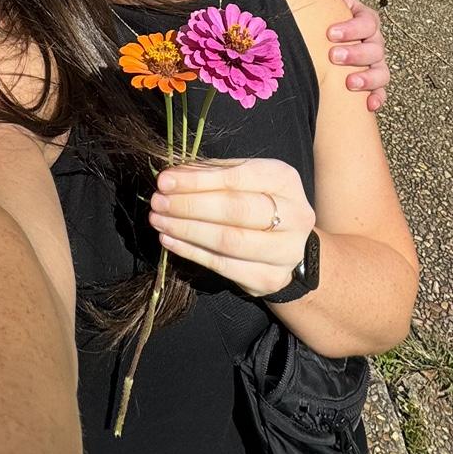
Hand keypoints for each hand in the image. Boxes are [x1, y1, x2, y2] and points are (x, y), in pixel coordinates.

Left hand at [148, 158, 314, 300]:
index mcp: (283, 179)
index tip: (165, 180)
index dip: (198, 180)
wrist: (288, 245)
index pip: (237, 177)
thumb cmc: (257, 202)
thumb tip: (172, 176)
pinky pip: (224, 266)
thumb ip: (209, 174)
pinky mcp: (271, 278)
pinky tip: (170, 240)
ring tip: (159, 221)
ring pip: (229, 241)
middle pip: (236, 210)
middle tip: (158, 202)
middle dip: (190, 206)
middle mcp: (294, 215)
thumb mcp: (241, 179)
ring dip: (187, 230)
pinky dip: (192, 252)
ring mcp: (286, 250)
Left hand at [324, 0, 388, 111]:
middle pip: (375, 48)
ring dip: (368, 78)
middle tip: (334, 56)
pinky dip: (377, 98)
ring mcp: (375, 62)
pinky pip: (381, 91)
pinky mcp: (372, 82)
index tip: (330, 34)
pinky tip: (368, 105)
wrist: (318, 36)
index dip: (352, 28)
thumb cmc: (324, 14)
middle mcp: (373, 40)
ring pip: (382, 71)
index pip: (368, 21)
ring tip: (350, 83)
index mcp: (364, 19)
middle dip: (356, 54)